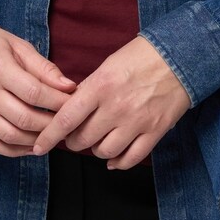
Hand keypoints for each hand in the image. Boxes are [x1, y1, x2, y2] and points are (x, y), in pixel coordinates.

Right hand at [0, 21, 78, 155]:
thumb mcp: (17, 45)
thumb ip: (43, 67)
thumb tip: (69, 86)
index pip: (34, 92)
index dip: (58, 101)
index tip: (73, 103)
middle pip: (24, 118)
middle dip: (51, 124)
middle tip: (67, 123)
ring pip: (9, 136)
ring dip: (35, 141)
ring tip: (52, 135)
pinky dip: (14, 151)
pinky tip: (30, 146)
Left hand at [31, 35, 191, 168]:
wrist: (180, 56)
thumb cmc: (141, 56)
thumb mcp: (108, 65)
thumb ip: (89, 89)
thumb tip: (71, 110)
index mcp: (100, 86)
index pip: (66, 118)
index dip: (49, 136)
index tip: (39, 146)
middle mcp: (116, 107)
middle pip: (83, 139)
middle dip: (73, 142)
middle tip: (74, 136)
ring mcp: (137, 121)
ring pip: (104, 152)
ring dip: (96, 150)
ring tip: (97, 142)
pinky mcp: (155, 131)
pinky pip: (131, 158)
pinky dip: (118, 163)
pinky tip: (114, 158)